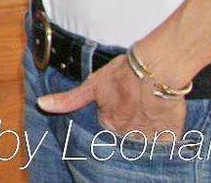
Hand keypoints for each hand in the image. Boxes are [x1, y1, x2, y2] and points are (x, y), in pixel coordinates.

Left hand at [37, 54, 186, 139]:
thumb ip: (69, 99)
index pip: (107, 124)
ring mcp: (148, 138)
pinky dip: (165, 132)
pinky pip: (166, 141)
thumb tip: (42, 105)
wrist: (157, 69)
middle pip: (126, 134)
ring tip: (149, 108)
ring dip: (146, 128)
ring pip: (145, 138)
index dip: (114, 111)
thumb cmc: (124, 73)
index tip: (121, 102)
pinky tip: (163, 115)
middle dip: (130, 122)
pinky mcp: (169, 138)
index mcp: (107, 124)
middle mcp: (126, 136)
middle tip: (136, 104)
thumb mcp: (93, 84)